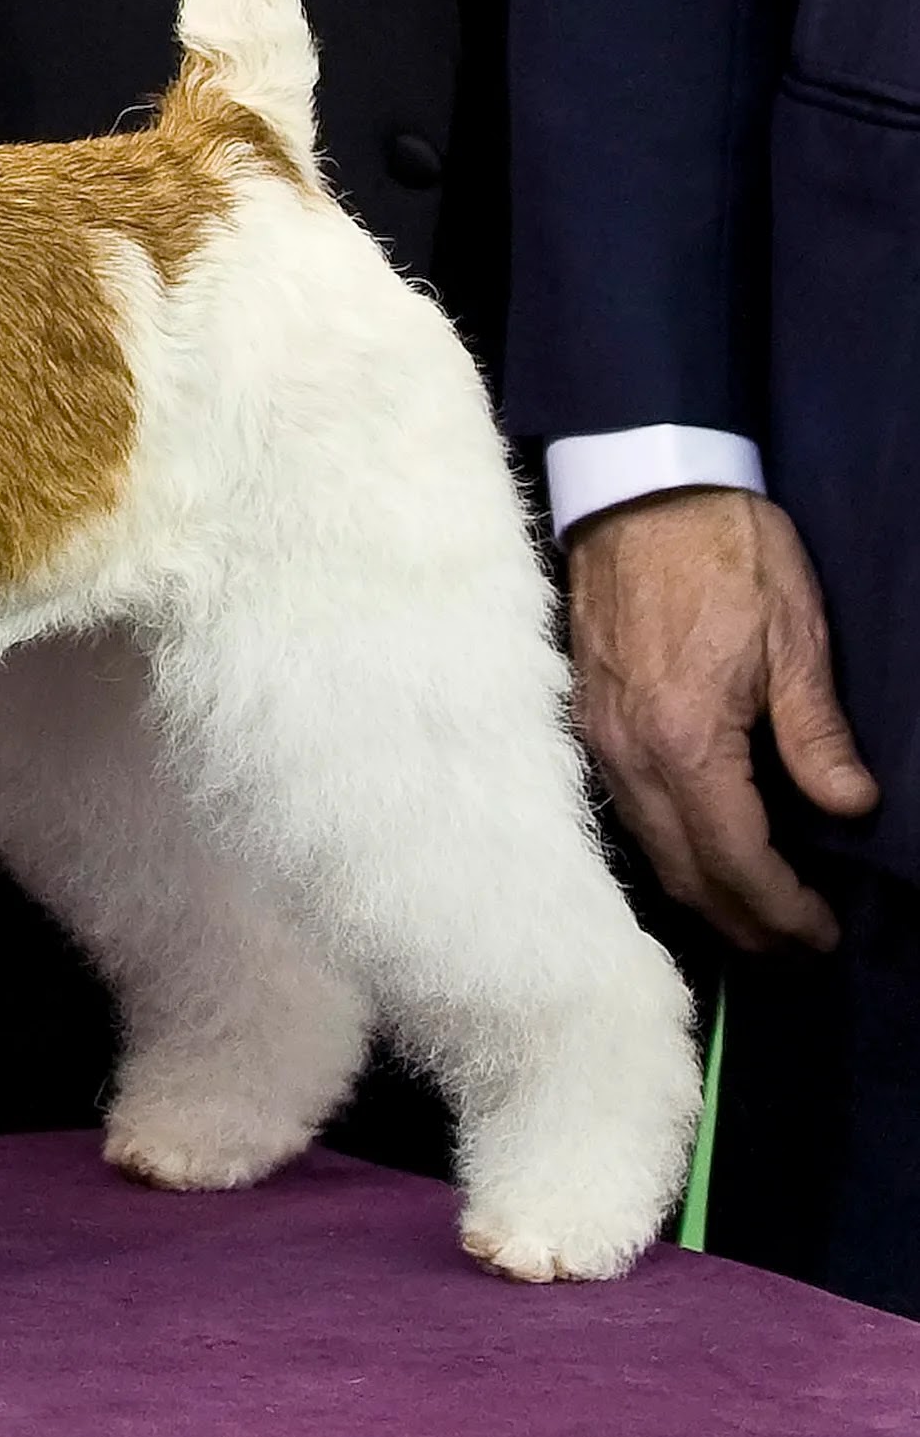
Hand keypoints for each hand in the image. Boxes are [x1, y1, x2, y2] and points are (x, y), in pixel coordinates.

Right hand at [569, 487, 877, 951]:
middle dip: (745, 923)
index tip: (823, 935)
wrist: (640, 492)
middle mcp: (629, 755)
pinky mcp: (585, 723)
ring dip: (706, 894)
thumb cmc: (727, 554)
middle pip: (686, 874)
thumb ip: (816, 734)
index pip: (737, 861)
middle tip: (799, 944)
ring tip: (761, 912)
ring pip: (650, 851)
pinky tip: (706, 852)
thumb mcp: (796, 637)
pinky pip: (627, 813)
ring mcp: (598, 741)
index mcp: (686, 740)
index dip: (783, 911)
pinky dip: (671, 851)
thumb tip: (849, 807)